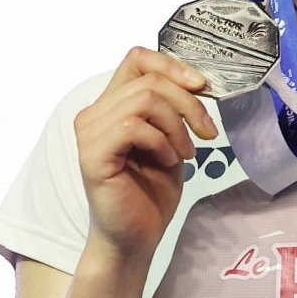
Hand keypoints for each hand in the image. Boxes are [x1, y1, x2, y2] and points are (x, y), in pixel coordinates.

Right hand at [73, 47, 216, 267]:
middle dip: (188, 102)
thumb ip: (173, 107)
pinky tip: (169, 161)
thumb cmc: (150, 192)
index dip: (172, 65)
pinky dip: (161, 142)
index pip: (137, 59)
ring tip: (185, 153)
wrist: (136, 239)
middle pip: (149, 79)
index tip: (202, 86)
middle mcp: (94, 114)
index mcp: (111, 105)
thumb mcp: (170, 139)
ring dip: (177, 125)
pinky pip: (132, 126)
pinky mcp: (92, 155)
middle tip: (207, 133)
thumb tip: (198, 80)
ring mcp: (89, 133)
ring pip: (144, 99)